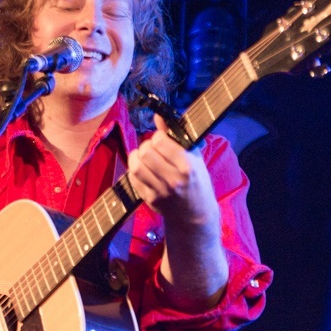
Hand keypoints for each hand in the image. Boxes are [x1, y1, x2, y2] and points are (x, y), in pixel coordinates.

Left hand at [127, 115, 219, 231]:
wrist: (195, 214)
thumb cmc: (197, 182)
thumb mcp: (194, 157)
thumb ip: (175, 135)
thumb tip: (158, 116)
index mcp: (188, 165)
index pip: (160, 141)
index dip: (158, 136)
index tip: (162, 139)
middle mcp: (173, 179)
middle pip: (146, 152)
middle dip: (146, 146)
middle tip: (152, 149)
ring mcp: (160, 191)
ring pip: (136, 166)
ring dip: (136, 157)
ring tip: (144, 157)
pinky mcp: (150, 200)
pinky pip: (133, 179)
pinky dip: (134, 170)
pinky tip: (142, 169)